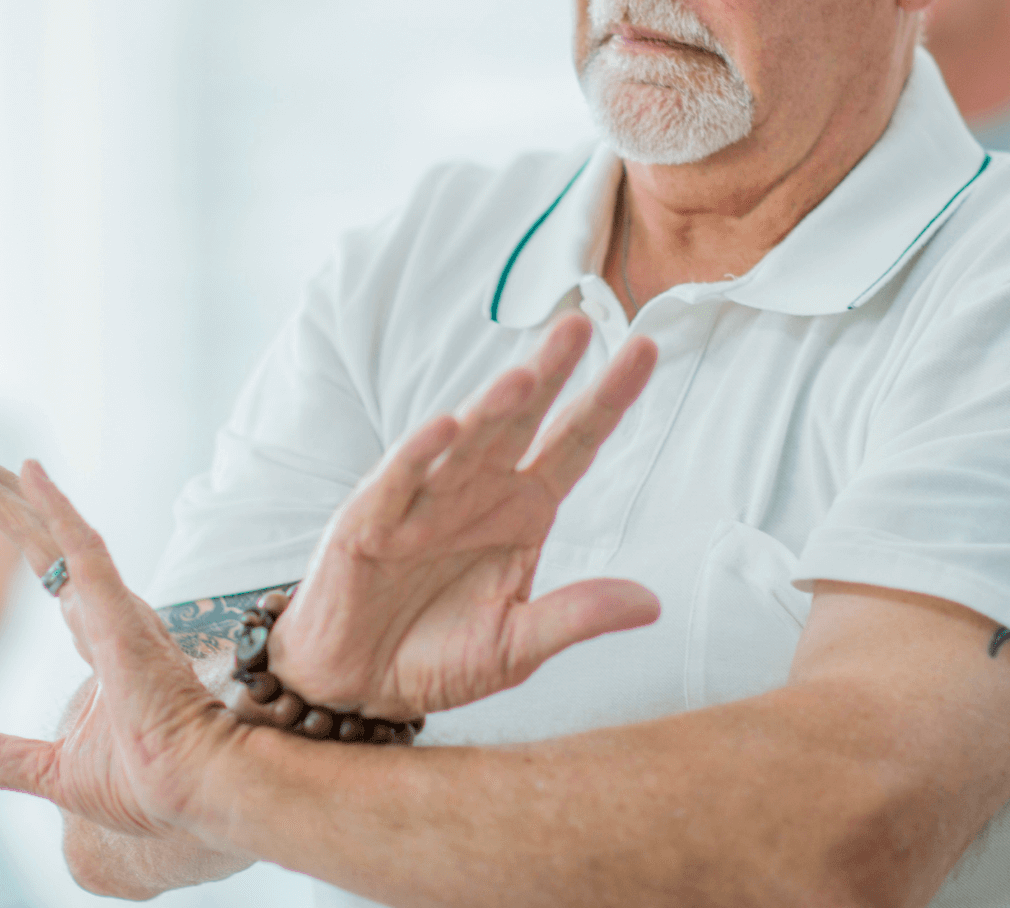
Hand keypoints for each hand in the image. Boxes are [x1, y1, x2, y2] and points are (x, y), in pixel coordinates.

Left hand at [0, 450, 245, 843]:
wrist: (195, 800)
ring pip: (54, 534)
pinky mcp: (123, 620)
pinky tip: (30, 474)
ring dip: (6, 492)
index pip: (47, 566)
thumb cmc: (148, 788)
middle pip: (42, 539)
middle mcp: (108, 613)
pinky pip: (86, 552)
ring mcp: (117, 612)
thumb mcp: (53, 771)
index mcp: (101, 638)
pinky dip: (59, 510)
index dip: (12, 523)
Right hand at [268, 314, 660, 719]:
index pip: (573, 443)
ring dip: (490, 408)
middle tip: (578, 325)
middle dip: (548, 374)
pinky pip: (398, 482)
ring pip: (463, 442)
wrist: (358, 685)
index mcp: (522, 510)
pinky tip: (444, 427)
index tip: (645, 349)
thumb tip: (652, 603)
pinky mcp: (370, 522)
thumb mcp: (518, 645)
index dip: (607, 398)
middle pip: (520, 422)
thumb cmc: (436, 656)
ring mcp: (423, 501)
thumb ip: (576, 617)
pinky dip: (419, 454)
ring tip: (525, 377)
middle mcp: (476, 492)